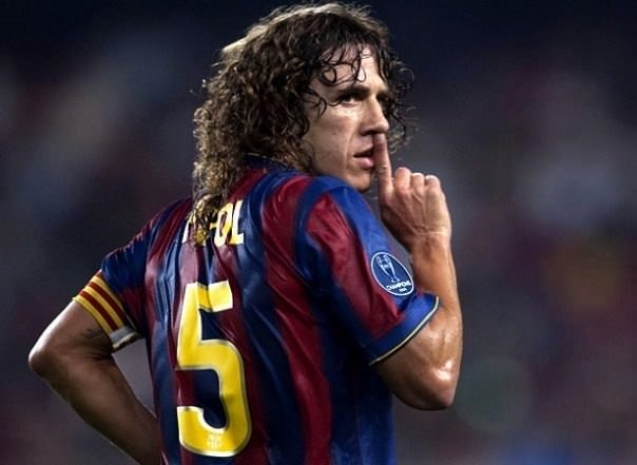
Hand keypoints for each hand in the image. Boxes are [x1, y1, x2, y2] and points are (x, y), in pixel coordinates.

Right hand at [373, 133, 451, 252]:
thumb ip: (389, 199)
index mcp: (386, 198)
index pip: (382, 169)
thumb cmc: (408, 234)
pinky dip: (434, 190)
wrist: (426, 245)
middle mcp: (400, 191)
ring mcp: (417, 190)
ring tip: (424, 205)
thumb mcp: (388, 218)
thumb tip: (393, 187)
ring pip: (420, 177)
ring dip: (422, 188)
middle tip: (414, 198)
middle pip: (404, 171)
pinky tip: (432, 203)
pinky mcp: (432, 190)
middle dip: (409, 180)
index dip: (380, 151)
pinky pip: (432, 180)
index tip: (379, 136)